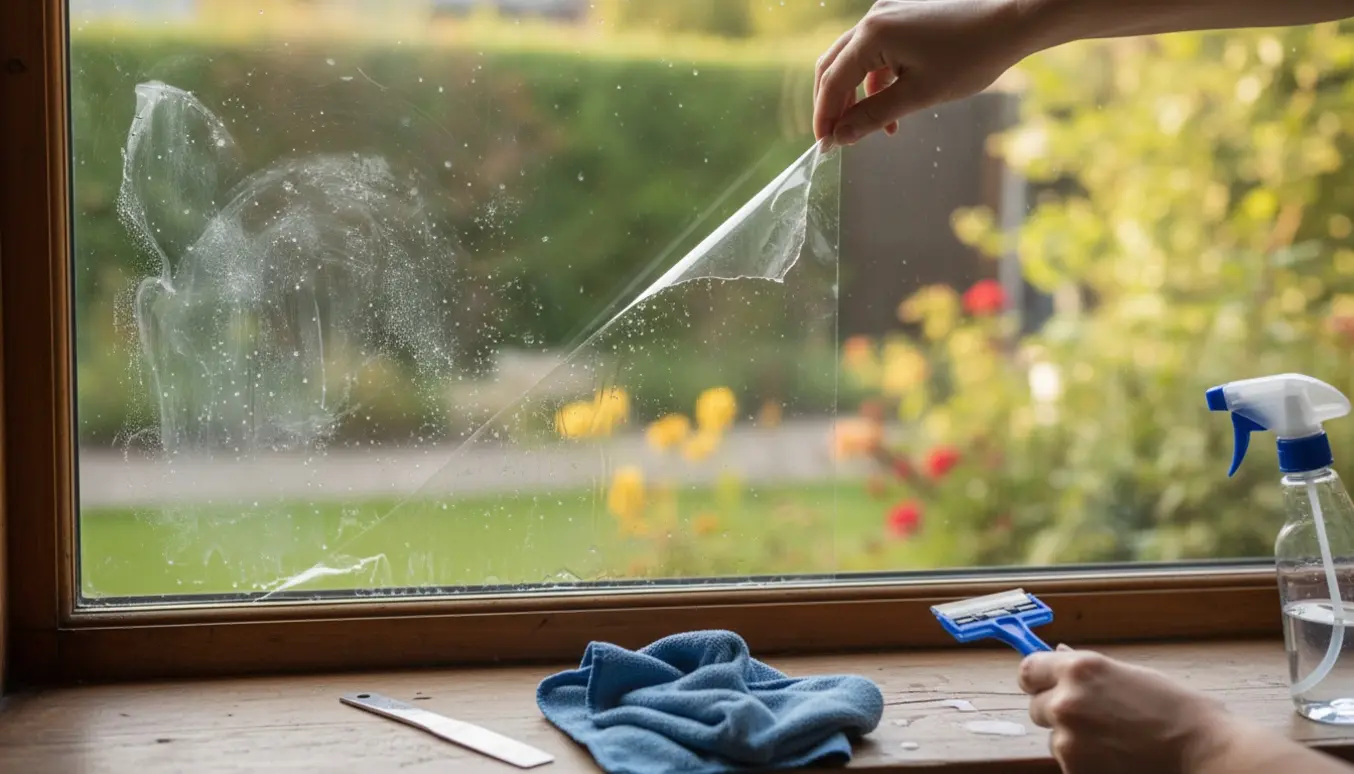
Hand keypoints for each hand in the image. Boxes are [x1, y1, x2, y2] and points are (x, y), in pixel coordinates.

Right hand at [813, 0, 1037, 147]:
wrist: (1011, 22)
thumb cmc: (971, 57)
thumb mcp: (919, 95)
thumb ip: (873, 115)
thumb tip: (840, 136)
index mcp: (873, 34)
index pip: (833, 80)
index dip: (825, 116)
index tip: (825, 145)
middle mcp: (873, 18)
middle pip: (834, 66)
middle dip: (833, 105)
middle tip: (837, 138)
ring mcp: (887, 14)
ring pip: (854, 60)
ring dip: (856, 95)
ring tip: (870, 128)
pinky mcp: (902, 17)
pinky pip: (876, 52)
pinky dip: (876, 80)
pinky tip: (892, 107)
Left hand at [1018, 647, 1234, 773]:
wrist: (1203, 754)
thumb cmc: (1178, 712)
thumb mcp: (1132, 676)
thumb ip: (1088, 670)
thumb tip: (1058, 654)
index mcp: (1080, 669)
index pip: (1028, 669)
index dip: (1038, 679)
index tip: (1044, 685)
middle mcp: (1067, 702)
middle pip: (1037, 707)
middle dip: (1057, 712)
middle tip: (1095, 719)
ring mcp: (1068, 740)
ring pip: (1055, 739)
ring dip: (1074, 741)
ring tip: (1117, 742)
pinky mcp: (1075, 770)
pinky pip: (1069, 763)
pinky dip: (1086, 763)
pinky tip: (1118, 759)